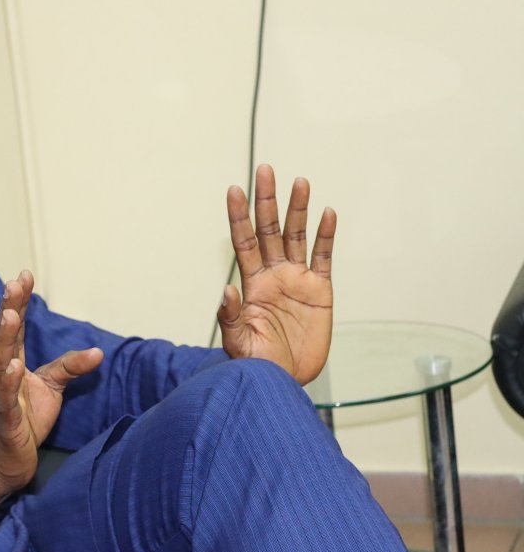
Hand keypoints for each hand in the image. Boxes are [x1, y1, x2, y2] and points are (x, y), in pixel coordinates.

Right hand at [0, 271, 102, 532]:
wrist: (5, 462)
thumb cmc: (24, 421)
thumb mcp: (51, 388)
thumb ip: (69, 367)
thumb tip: (98, 351)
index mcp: (13, 364)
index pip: (16, 328)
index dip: (18, 302)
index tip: (24, 275)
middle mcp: (2, 375)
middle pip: (4, 338)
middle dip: (8, 309)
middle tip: (13, 284)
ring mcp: (0, 397)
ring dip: (4, 339)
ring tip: (9, 315)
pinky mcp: (5, 421)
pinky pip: (4, 399)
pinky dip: (7, 382)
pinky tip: (12, 366)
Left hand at [218, 164, 335, 384]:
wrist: (284, 381)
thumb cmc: (256, 363)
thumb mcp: (237, 341)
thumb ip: (229, 316)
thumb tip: (225, 289)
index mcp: (251, 283)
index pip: (243, 241)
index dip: (239, 215)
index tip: (234, 189)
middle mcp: (273, 275)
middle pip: (269, 229)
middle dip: (267, 200)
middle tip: (265, 170)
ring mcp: (297, 280)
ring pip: (297, 236)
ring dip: (298, 210)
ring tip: (299, 182)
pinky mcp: (320, 291)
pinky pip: (324, 258)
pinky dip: (327, 236)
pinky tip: (327, 213)